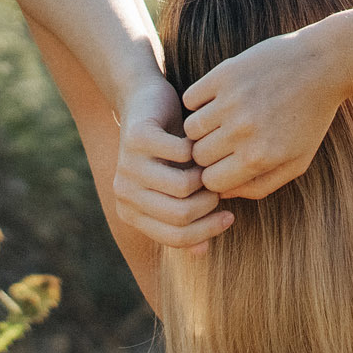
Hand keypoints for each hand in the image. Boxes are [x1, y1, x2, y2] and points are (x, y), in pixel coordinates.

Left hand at [113, 77, 233, 254]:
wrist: (145, 100)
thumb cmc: (169, 150)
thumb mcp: (178, 187)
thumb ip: (187, 219)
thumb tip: (201, 252)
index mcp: (130, 212)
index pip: (175, 238)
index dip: (207, 232)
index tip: (229, 218)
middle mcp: (123, 192)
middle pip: (180, 216)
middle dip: (209, 204)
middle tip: (218, 187)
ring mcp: (127, 164)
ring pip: (183, 188)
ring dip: (207, 176)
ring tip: (211, 166)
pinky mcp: (137, 137)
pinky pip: (182, 154)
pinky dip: (199, 148)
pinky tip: (200, 142)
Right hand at [182, 26, 343, 198]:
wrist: (323, 66)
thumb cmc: (310, 119)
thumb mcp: (297, 162)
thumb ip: (260, 186)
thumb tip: (221, 194)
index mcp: (259, 158)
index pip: (211, 182)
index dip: (217, 175)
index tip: (228, 163)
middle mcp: (242, 131)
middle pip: (198, 156)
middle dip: (210, 151)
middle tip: (228, 139)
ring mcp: (231, 101)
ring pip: (190, 129)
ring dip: (203, 127)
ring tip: (224, 119)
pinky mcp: (224, 74)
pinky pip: (190, 99)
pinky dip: (200, 101)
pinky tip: (220, 99)